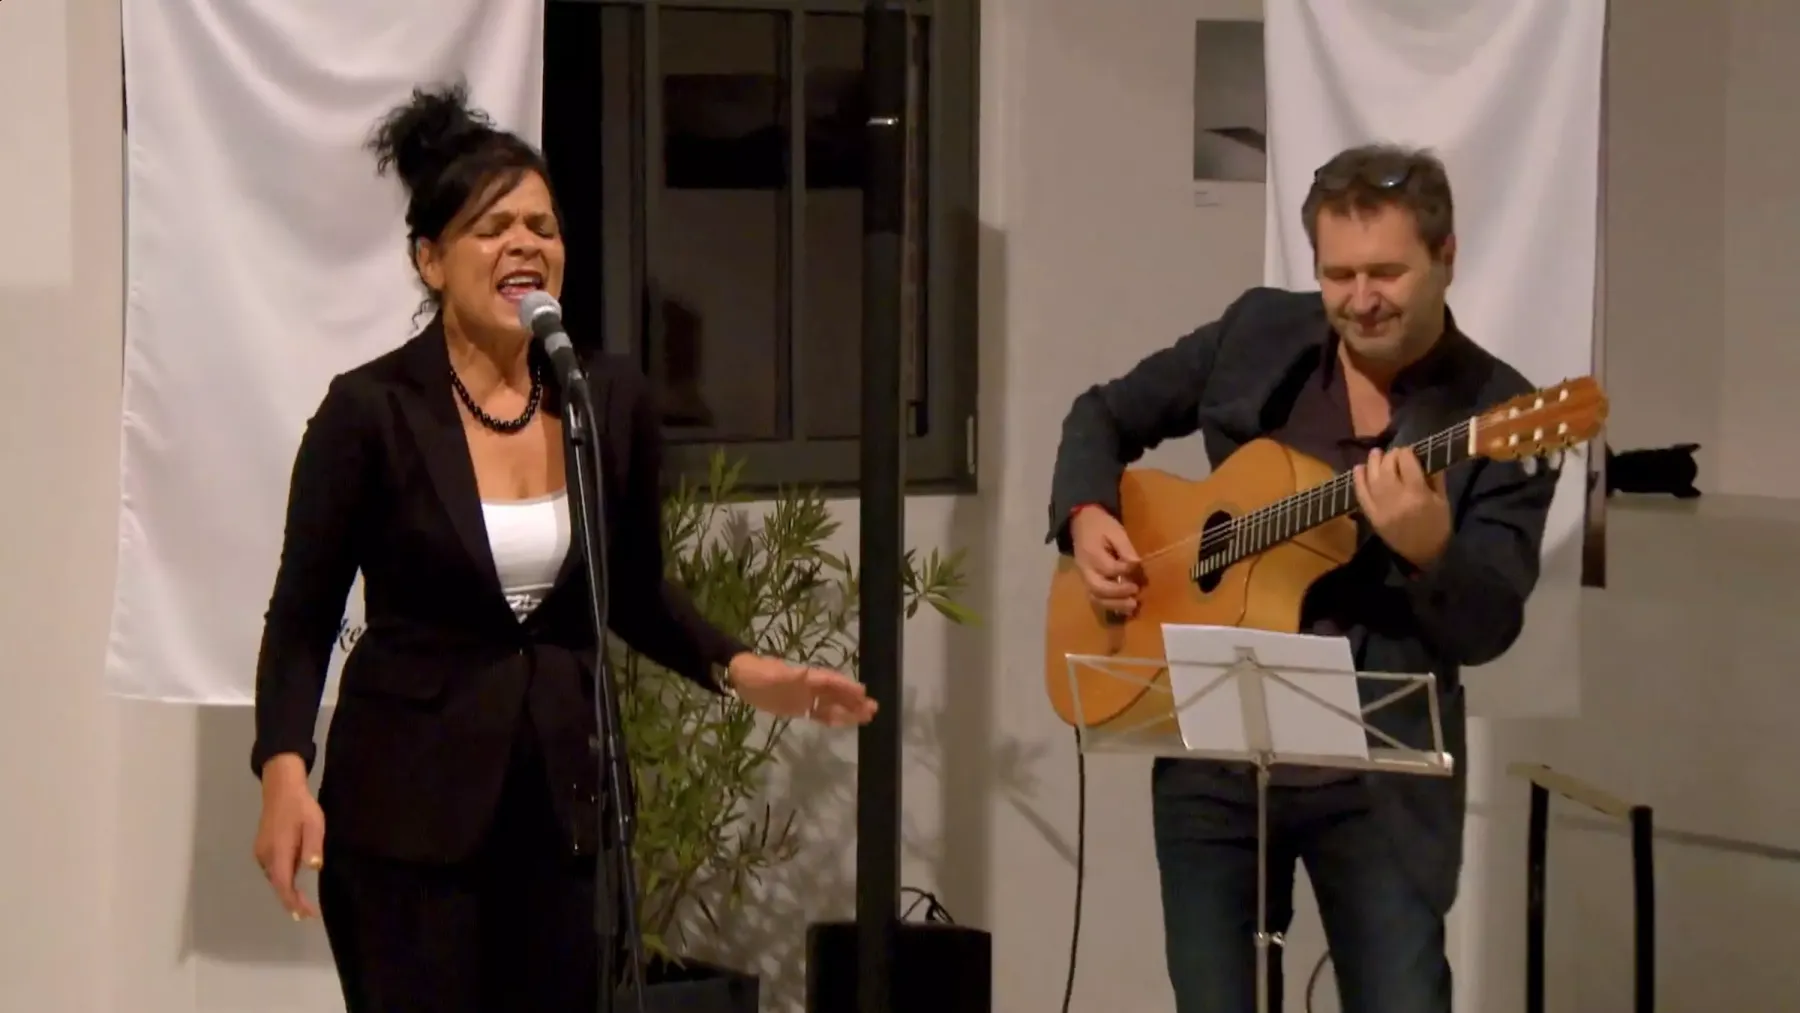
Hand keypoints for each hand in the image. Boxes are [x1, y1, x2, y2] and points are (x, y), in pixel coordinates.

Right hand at [251, 754, 325, 920]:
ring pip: (274, 877)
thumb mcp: (313, 824)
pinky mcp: (261, 847)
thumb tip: (313, 867)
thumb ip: (312, 846)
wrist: (280, 789)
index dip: (293, 902)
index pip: (284, 885)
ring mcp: (261, 852)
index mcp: (278, 852)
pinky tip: (293, 880)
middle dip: (291, 900)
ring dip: (286, 890)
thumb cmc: (301, 807)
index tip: (305, 915)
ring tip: (302, 901)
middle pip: (278, 885)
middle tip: (308, 912)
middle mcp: (265, 856)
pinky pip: (272, 869)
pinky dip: (282, 878)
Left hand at [727, 653, 878, 726]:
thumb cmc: (755, 673)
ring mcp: (805, 698)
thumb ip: (787, 676)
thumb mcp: (769, 674)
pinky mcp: (799, 708)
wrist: (741, 678)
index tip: (862, 692)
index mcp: (805, 676)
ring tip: (867, 716)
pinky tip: (845, 723)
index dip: (845, 686)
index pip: (830, 681)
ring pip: (832, 705)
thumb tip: (805, 673)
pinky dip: (833, 718)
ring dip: (848, 710)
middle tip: (873, 708)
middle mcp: (809, 686)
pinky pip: (820, 714)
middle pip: (836, 693)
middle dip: (854, 700)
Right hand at [1070, 507, 1141, 614]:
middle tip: (1136, 592)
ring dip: (1114, 605)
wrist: (1082, 523)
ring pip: (1095, 598)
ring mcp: (1084, 578)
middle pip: (1098, 589)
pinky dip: (1110, 606)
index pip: (1109, 568)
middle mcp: (1085, 569)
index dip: (1125, 570)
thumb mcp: (1116, 530)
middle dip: (1118, 594)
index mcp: (1091, 554)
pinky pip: (1096, 598)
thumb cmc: (1101, 526)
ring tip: (1132, 605)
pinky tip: (1124, 608)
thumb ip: (1125, 548)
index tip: (1137, 567)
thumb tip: (1136, 564)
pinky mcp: (1087, 582)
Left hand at [1352, 447, 1451, 568]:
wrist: (1424, 555)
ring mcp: (1380, 508)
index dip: (1407, 452)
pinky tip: (1359, 468)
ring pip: (1372, 478)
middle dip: (1390, 456)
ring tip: (1376, 454)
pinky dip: (1358, 480)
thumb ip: (1435, 477)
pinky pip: (1361, 494)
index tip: (1410, 450)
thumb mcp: (1443, 501)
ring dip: (1373, 462)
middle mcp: (1396, 498)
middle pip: (1387, 467)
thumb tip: (1424, 456)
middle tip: (1395, 453)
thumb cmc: (1438, 527)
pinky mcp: (1371, 516)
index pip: (1407, 462)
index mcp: (1418, 494)